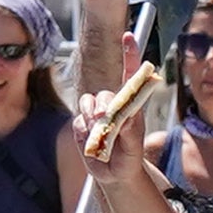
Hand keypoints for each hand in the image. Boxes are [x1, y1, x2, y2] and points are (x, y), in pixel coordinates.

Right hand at [77, 62, 168, 180]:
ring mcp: (96, 113)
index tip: (128, 37)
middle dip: (103, 109)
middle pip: (104, 94)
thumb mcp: (133, 147)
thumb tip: (125, 115)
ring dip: (92, 121)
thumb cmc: (129, 158)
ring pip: (88, 103)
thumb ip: (130, 131)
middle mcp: (113, 105)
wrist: (114, 174)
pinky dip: (84, 133)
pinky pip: (78, 121)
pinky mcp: (82, 123)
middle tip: (106, 124)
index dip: (129, 55)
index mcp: (130, 105)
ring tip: (101, 139)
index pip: (130, 76)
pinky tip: (92, 143)